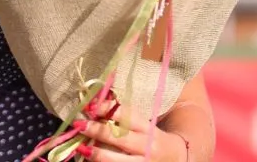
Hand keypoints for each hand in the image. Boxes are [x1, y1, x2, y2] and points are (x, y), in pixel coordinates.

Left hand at [72, 114, 188, 161]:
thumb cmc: (153, 139)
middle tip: (79, 124)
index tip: (90, 105)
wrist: (177, 159)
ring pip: (118, 160)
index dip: (106, 109)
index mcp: (147, 129)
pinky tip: (89, 161)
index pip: (127, 115)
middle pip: (120, 137)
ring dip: (98, 153)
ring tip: (82, 147)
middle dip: (98, 130)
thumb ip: (123, 115)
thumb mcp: (144, 125)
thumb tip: (95, 100)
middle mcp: (146, 146)